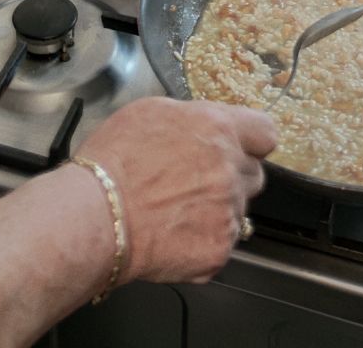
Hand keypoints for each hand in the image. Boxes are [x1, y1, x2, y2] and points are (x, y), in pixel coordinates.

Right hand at [76, 97, 275, 285]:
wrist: (97, 214)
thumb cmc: (114, 161)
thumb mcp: (151, 112)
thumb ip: (192, 118)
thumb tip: (203, 126)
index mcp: (218, 129)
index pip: (265, 133)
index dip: (251, 141)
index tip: (240, 147)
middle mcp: (230, 169)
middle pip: (254, 174)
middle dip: (233, 176)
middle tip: (198, 181)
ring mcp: (228, 213)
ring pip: (237, 210)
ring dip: (217, 209)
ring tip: (178, 209)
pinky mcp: (218, 250)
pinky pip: (221, 243)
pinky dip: (203, 240)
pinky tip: (173, 233)